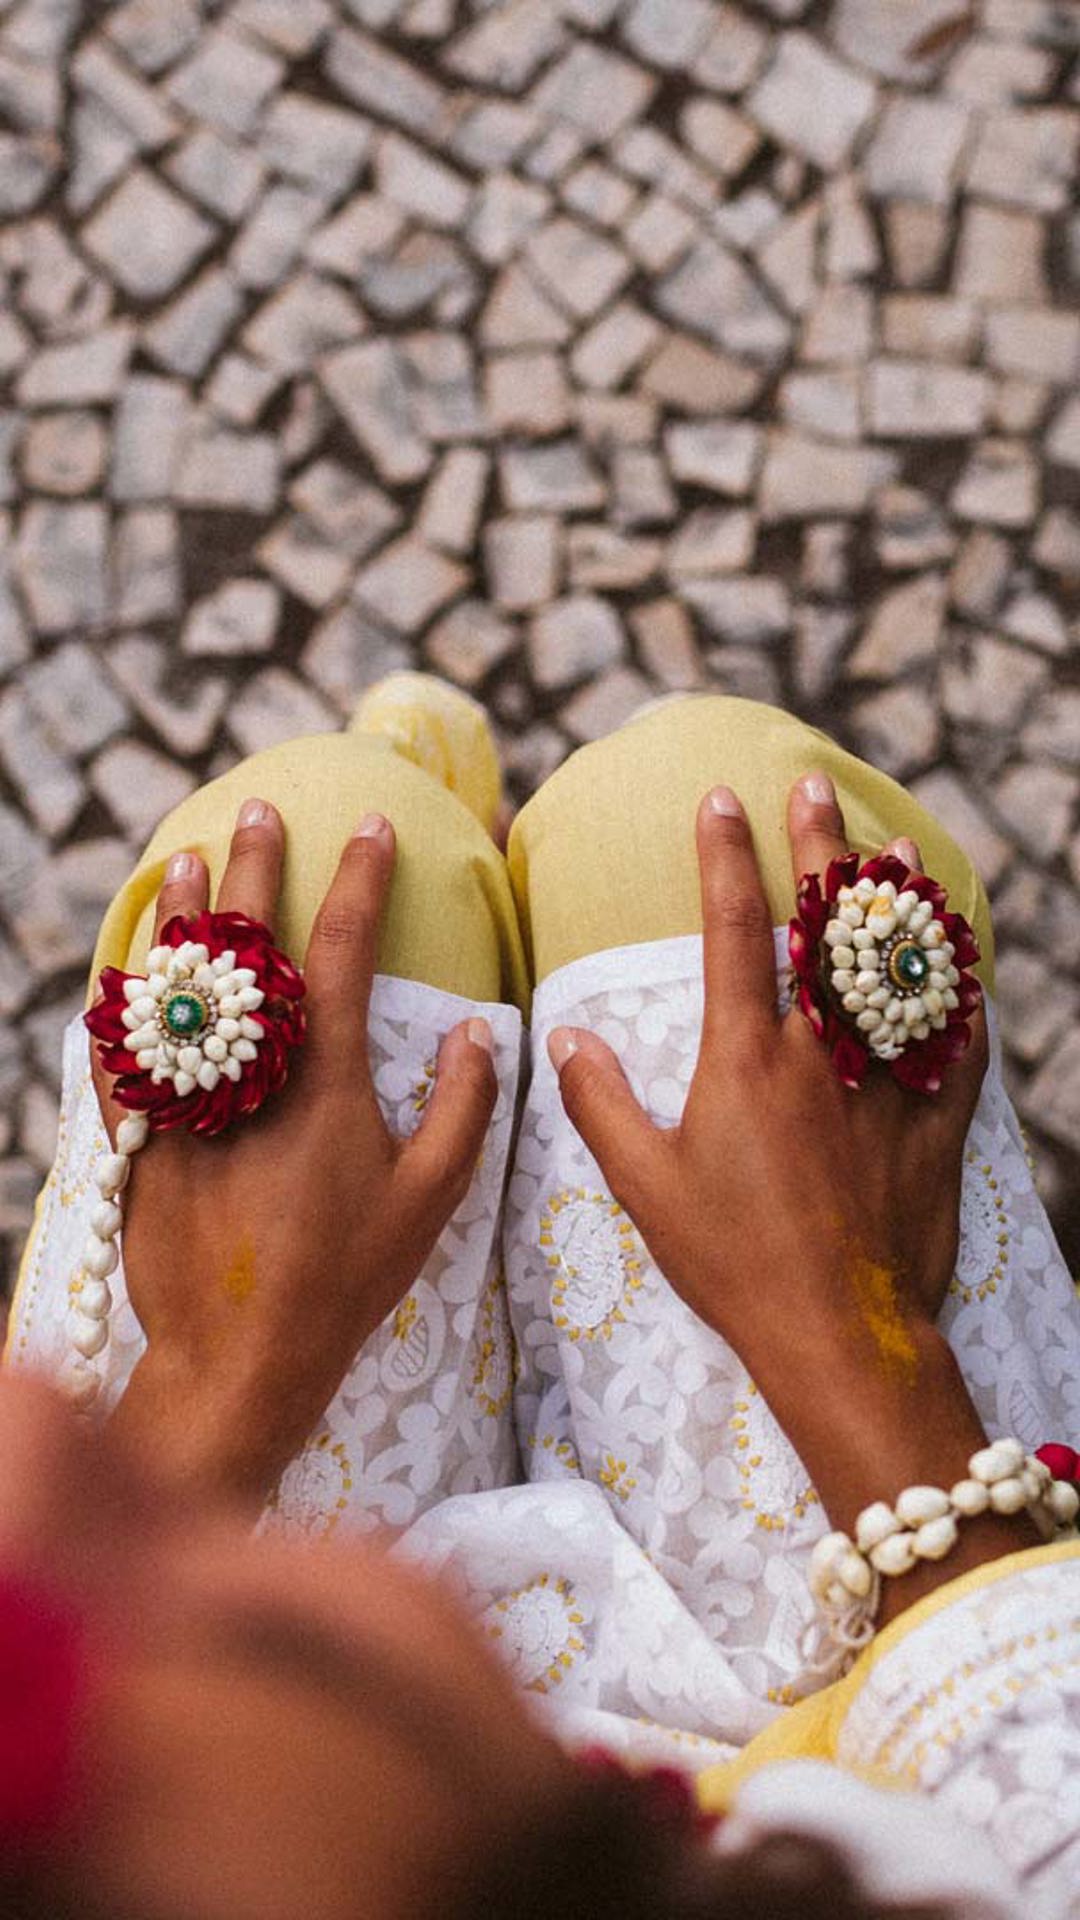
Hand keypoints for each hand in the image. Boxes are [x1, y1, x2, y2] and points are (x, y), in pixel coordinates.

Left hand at [94, 802, 497, 1505]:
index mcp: (324, 1078)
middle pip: (245, 945)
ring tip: (183, 860)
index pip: (341, 948)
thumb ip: (462, 1108)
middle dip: (254, 867)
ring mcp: (186, 1101)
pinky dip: (127, 1002)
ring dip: (180, 916)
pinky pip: (125, 1052)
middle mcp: (248, 1073)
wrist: (239, 1355)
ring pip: (175, 986)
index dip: (359, 879)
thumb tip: (478, 1032)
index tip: (372, 825)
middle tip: (260, 811)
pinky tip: (127, 969)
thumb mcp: (429, 1200)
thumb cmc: (347, 1278)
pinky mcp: (142, 1137)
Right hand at [548, 775, 1008, 1561]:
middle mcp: (821, 1053)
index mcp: (745, 1059)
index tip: (719, 800)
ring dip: (894, 899)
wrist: (839, 1331)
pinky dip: (957, 990)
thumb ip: (602, 1105)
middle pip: (824, 927)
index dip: (725, 858)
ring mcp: (886, 1083)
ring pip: (896, 966)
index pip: (735, 931)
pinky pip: (955, 1040)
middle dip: (818, 847)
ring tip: (895, 843)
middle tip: (813, 787)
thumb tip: (569, 1035)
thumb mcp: (646, 1188)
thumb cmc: (733, 1262)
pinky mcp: (934, 1124)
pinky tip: (957, 960)